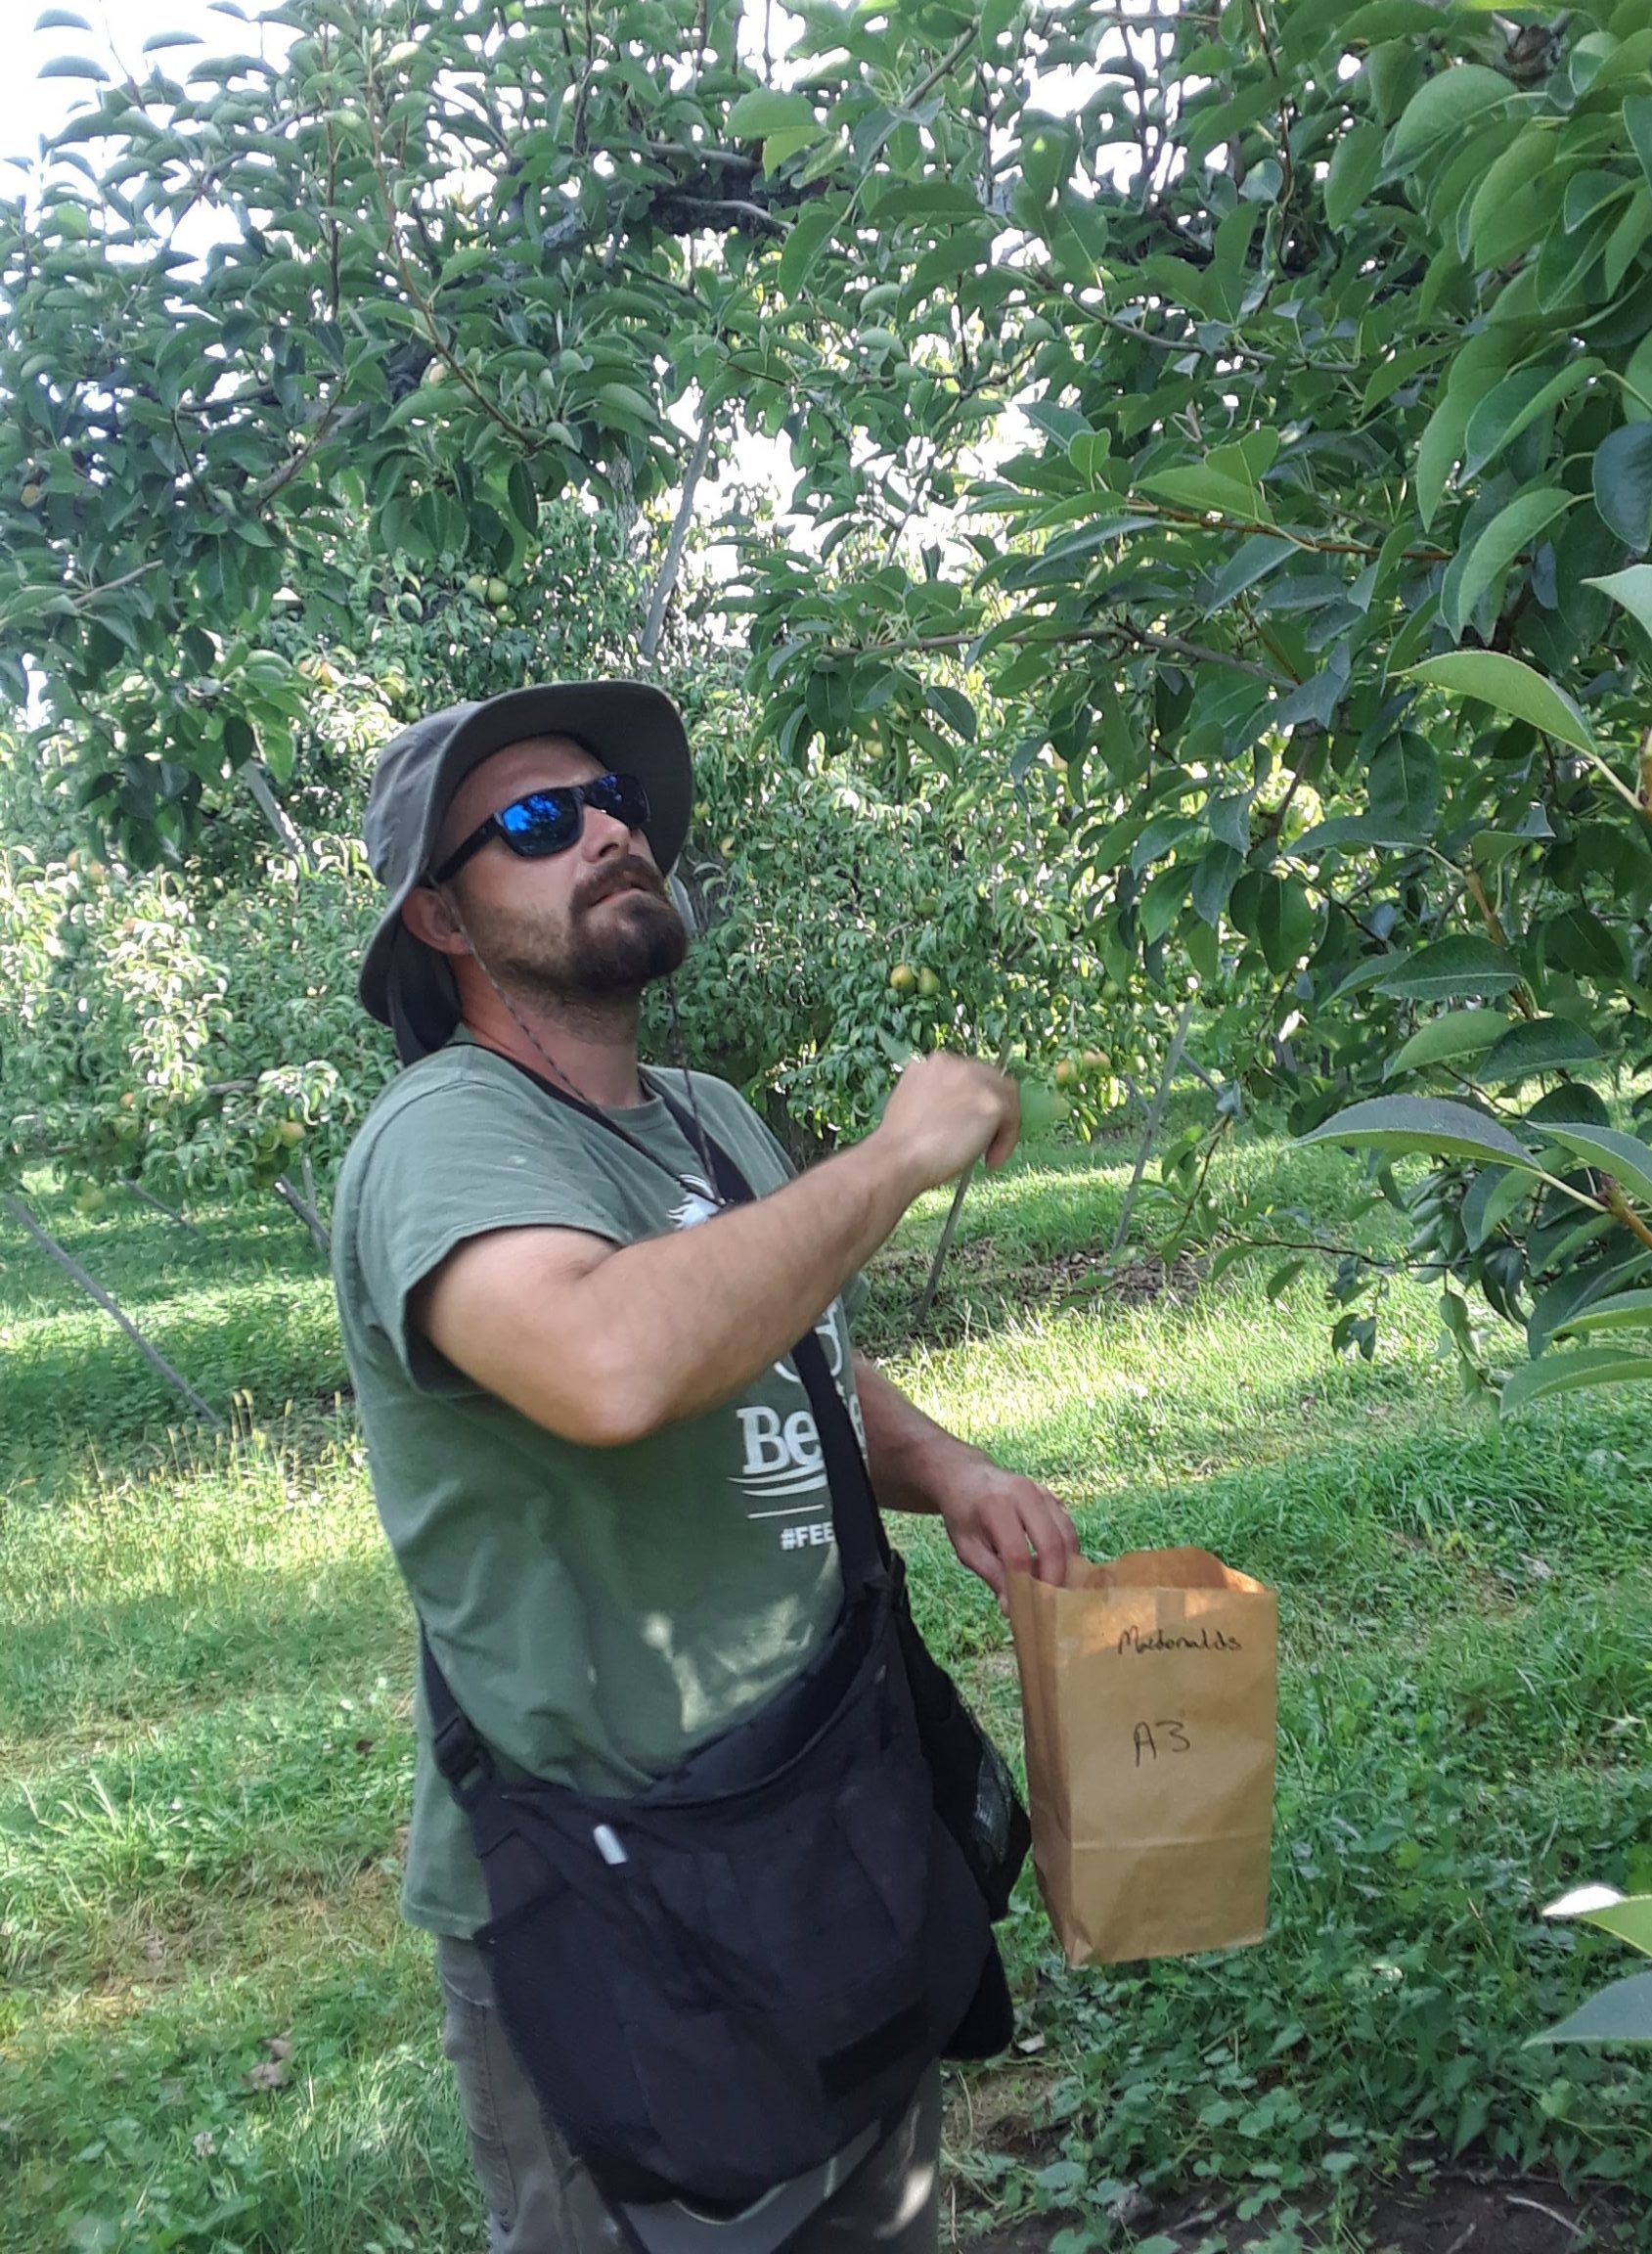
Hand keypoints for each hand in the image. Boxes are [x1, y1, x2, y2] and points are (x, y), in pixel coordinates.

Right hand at [874, 1052, 1019, 1196]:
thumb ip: (939, 1099)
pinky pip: (1012, 1120)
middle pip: (991, 1080)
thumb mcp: (915, 1105)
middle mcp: (956, 1062)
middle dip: (991, 1110)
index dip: (973, 1100)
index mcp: (933, 1062)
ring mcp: (976, 1080)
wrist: (897, 1158)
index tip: (969, 1125)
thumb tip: (961, 1113)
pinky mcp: (992, 1101)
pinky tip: (989, 1162)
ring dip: (1000, 1128)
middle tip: (984, 1141)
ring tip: (986, 1156)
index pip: (969, 1075)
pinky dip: (1005, 1143)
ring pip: (1005, 1098)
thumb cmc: (899, 1145)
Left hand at [936, 1453, 1080, 1608]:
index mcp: (995, 1507)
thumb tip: (1012, 1609)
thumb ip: (991, 1575)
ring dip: (1067, 1566)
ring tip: (1058, 1591)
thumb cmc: (963, 1516)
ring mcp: (1042, 1492)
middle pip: (1051, 1543)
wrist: (966, 1478)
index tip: (1030, 1610)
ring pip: (1067, 1534)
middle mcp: (1024, 1494)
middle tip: (1053, 1605)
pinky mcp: (1052, 1495)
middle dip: (1055, 1579)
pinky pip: (1068, 1527)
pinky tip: (1060, 1570)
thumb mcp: (968, 1548)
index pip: (1017, 1554)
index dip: (1025, 1585)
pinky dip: (1069, 1551)